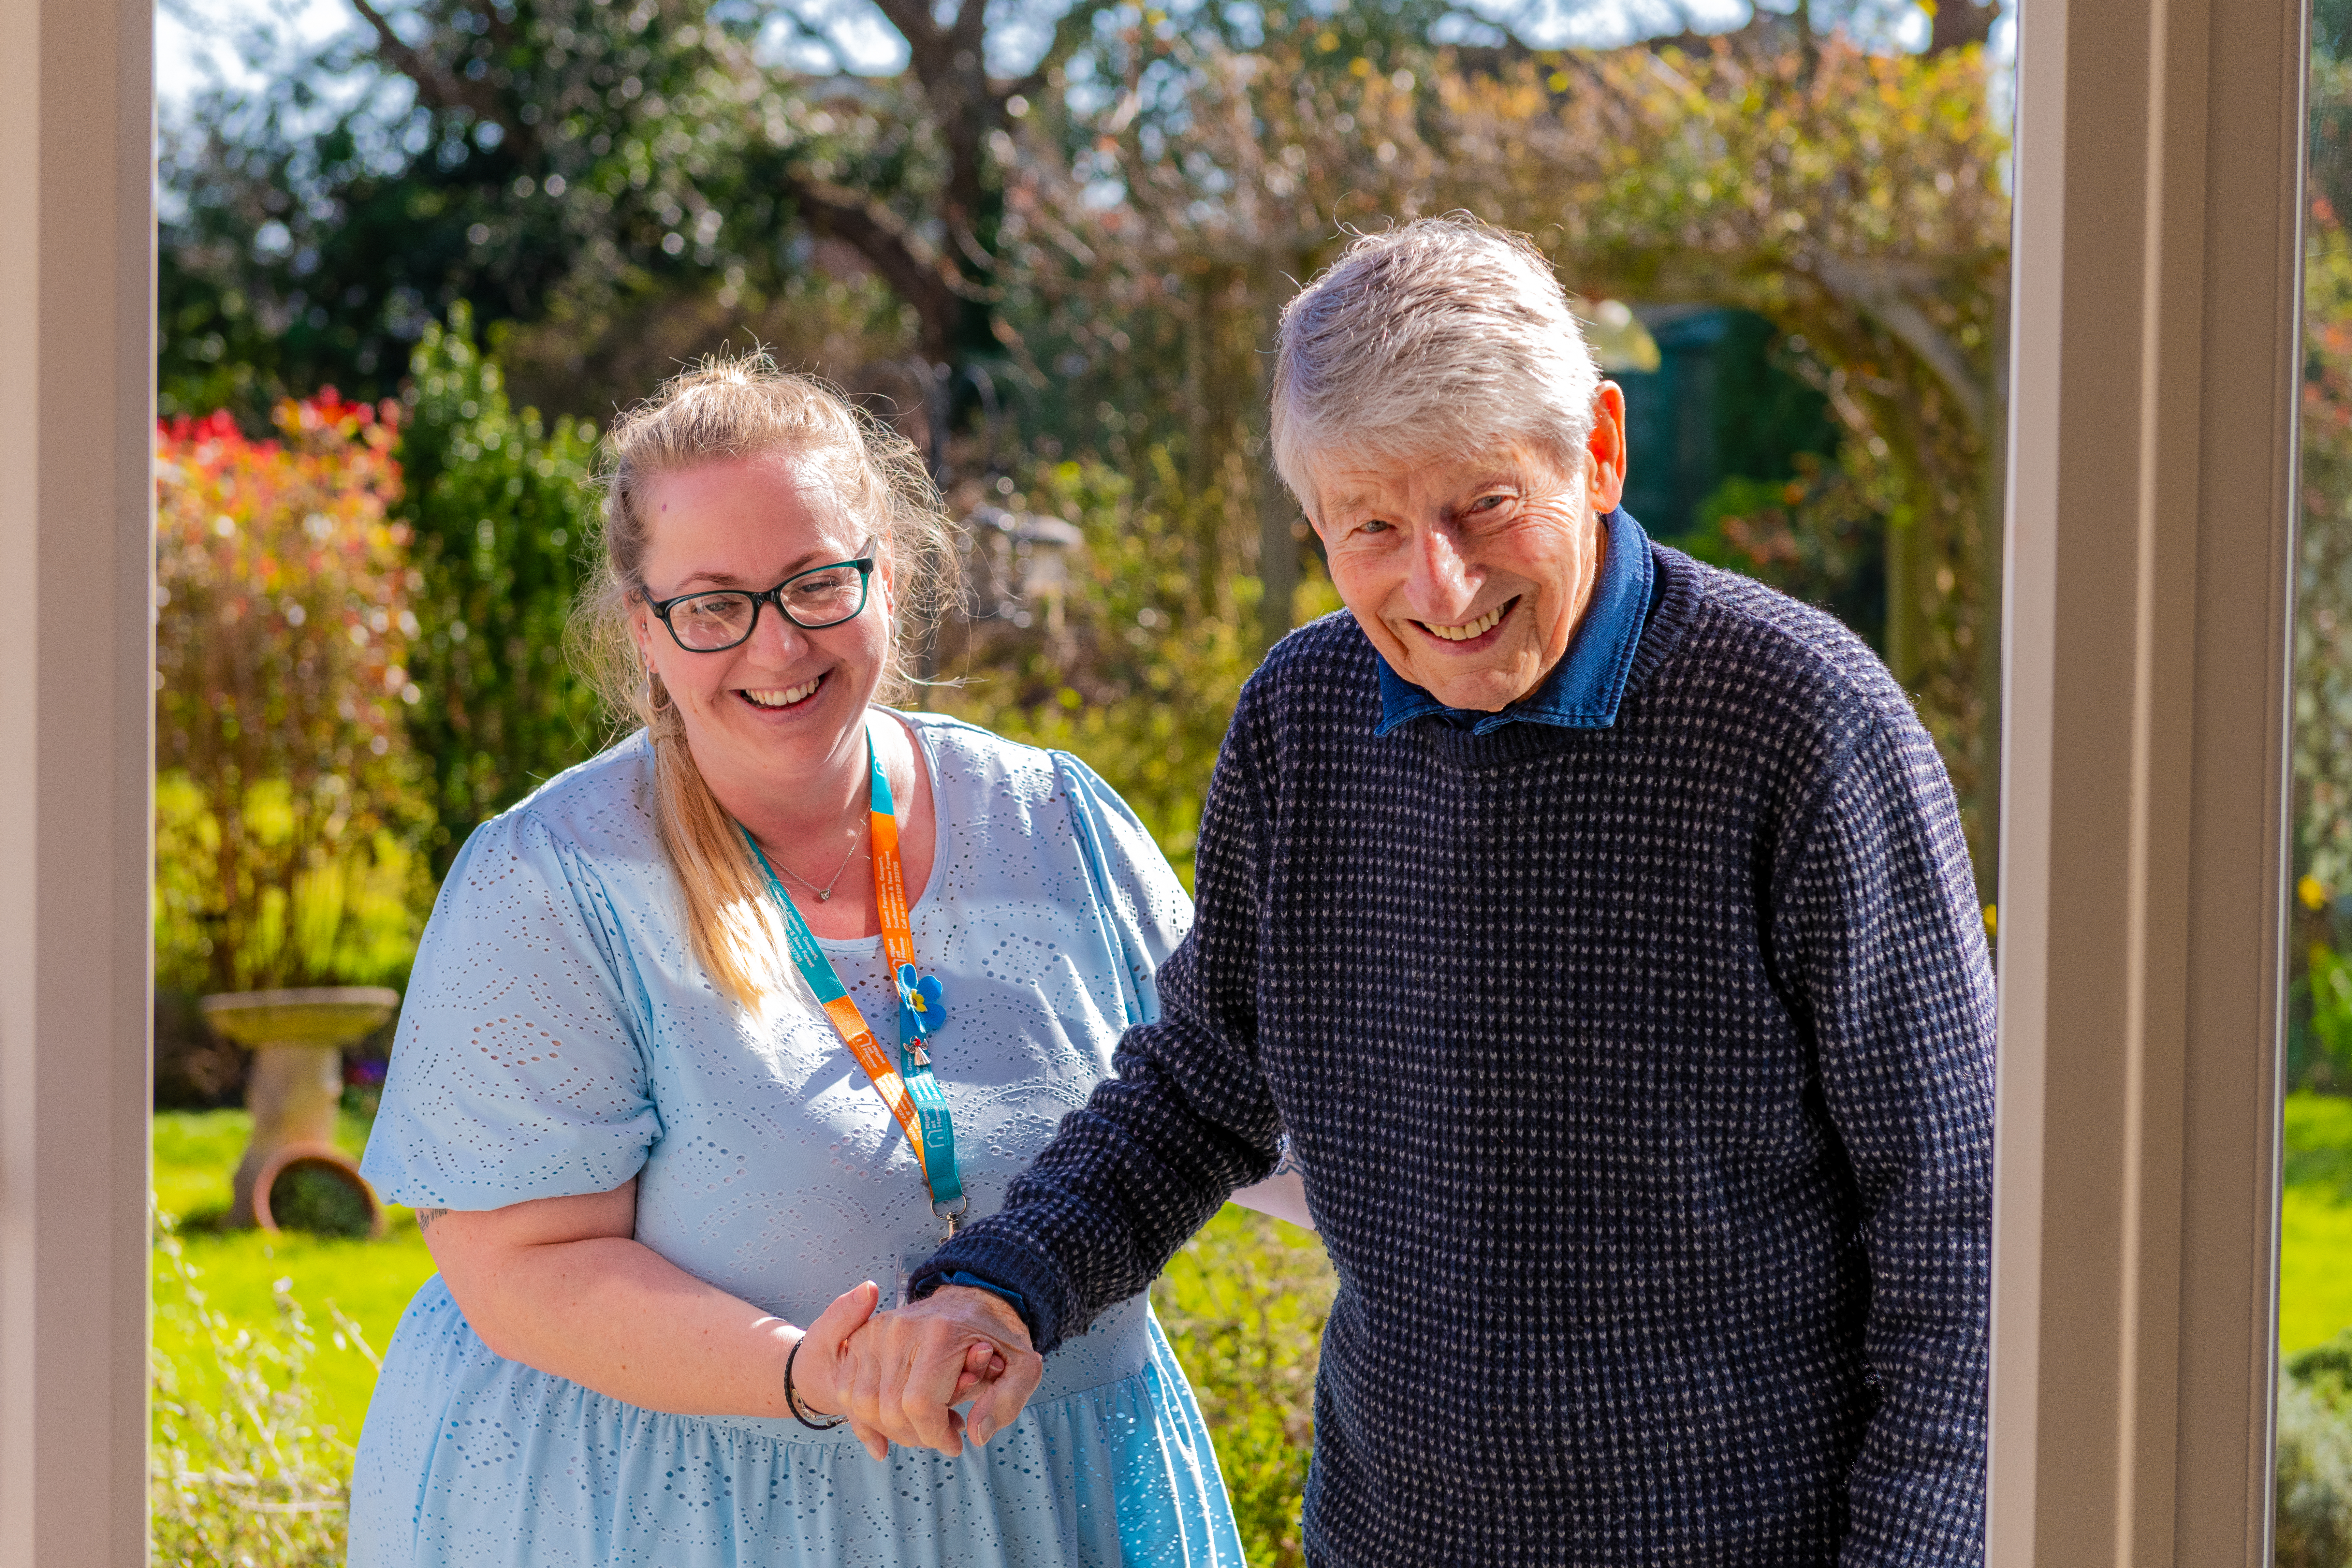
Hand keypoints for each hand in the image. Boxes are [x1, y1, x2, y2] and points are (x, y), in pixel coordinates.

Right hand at [831, 1285, 1043, 1457]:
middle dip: (916, 1436)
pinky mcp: (861, 1339)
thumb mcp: (1023, 1366)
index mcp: (941, 1334)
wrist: (973, 1298)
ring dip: (890, 1429)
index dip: (935, 1436)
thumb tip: (976, 1435)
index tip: (955, 1442)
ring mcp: (876, 1332)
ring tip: (922, 1426)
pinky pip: (847, 1391)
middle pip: (889, 1409)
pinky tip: (884, 1437)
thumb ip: (1006, 1402)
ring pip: (864, 1404)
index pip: (920, 1405)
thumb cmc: (996, 1335)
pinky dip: (863, 1421)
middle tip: (941, 1434)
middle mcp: (900, 1329)